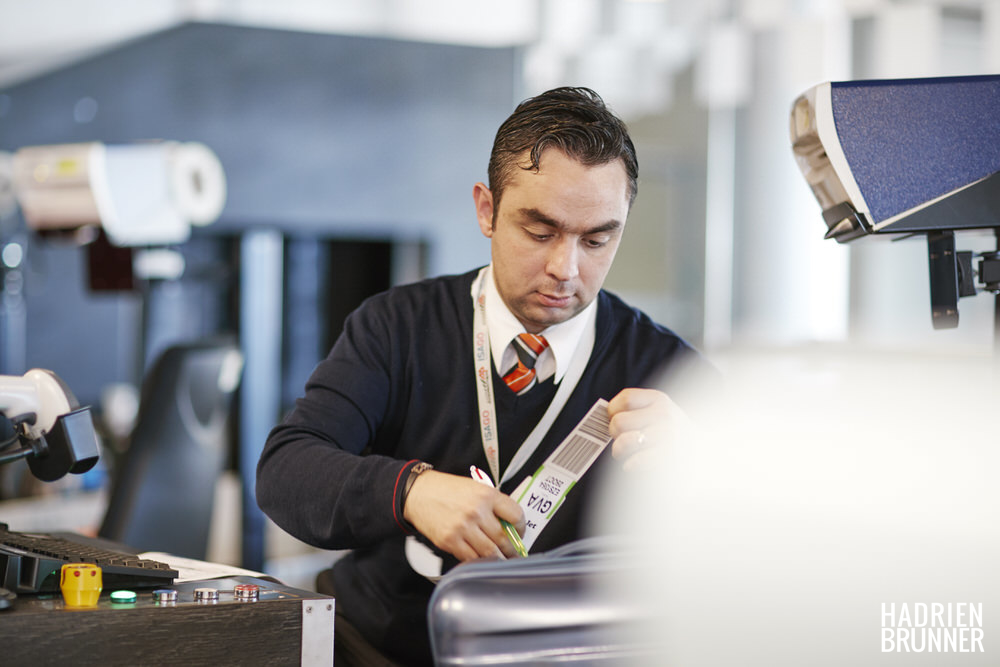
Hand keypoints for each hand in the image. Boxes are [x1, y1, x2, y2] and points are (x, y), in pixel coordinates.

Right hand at [402, 470, 525, 561]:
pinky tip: (482, 559)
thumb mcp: (475, 487)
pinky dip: (479, 561)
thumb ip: (493, 504)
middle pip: (504, 538)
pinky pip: (471, 558)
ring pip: (490, 552)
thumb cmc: (446, 490)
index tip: (520, 532)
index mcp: (486, 495)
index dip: (521, 527)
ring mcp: (463, 528)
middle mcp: (476, 511)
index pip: (515, 515)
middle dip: (512, 549)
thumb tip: (509, 524)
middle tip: (514, 552)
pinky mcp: (450, 541)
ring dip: (499, 558)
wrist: (419, 493)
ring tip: (502, 559)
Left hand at [607, 388, 687, 471]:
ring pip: (623, 442)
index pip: (623, 399)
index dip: (612, 411)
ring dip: (618, 450)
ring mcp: (667, 435)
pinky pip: (636, 461)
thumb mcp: (657, 411)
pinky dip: (630, 465)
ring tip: (624, 452)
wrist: (705, 452)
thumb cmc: (672, 431)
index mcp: (658, 399)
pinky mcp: (669, 457)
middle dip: (614, 433)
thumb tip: (600, 416)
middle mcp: (664, 414)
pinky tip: (632, 464)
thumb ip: (633, 410)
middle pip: (618, 422)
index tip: (615, 419)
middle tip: (622, 438)